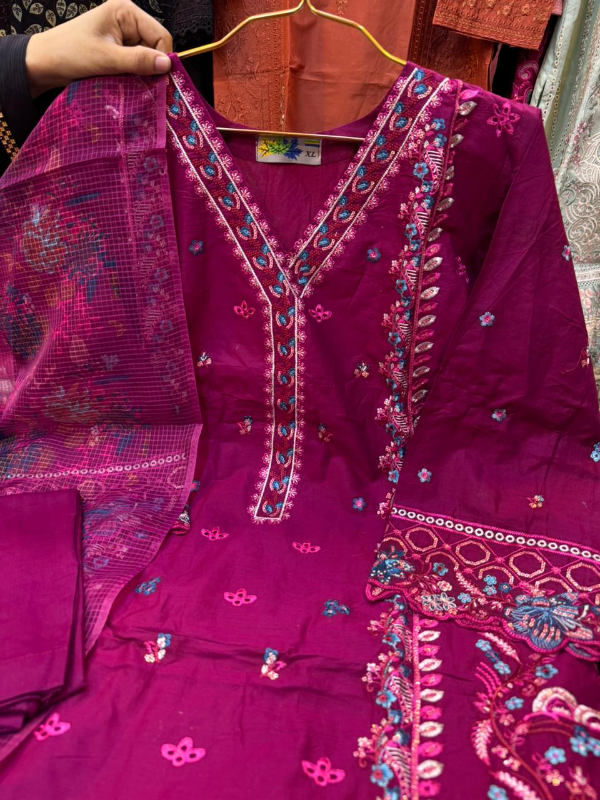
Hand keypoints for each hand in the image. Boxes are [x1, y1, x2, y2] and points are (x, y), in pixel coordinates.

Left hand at [25, 0, 172, 97]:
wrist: (44, 63)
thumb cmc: (70, 54)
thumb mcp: (107, 58)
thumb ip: (138, 60)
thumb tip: (167, 65)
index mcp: (126, 12)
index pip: (160, 35)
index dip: (162, 58)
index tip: (159, 80)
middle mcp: (127, 21)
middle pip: (155, 47)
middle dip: (151, 67)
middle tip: (145, 86)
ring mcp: (122, 37)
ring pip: (146, 59)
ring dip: (141, 74)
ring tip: (132, 85)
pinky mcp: (117, 51)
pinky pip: (135, 65)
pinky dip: (133, 76)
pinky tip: (126, 84)